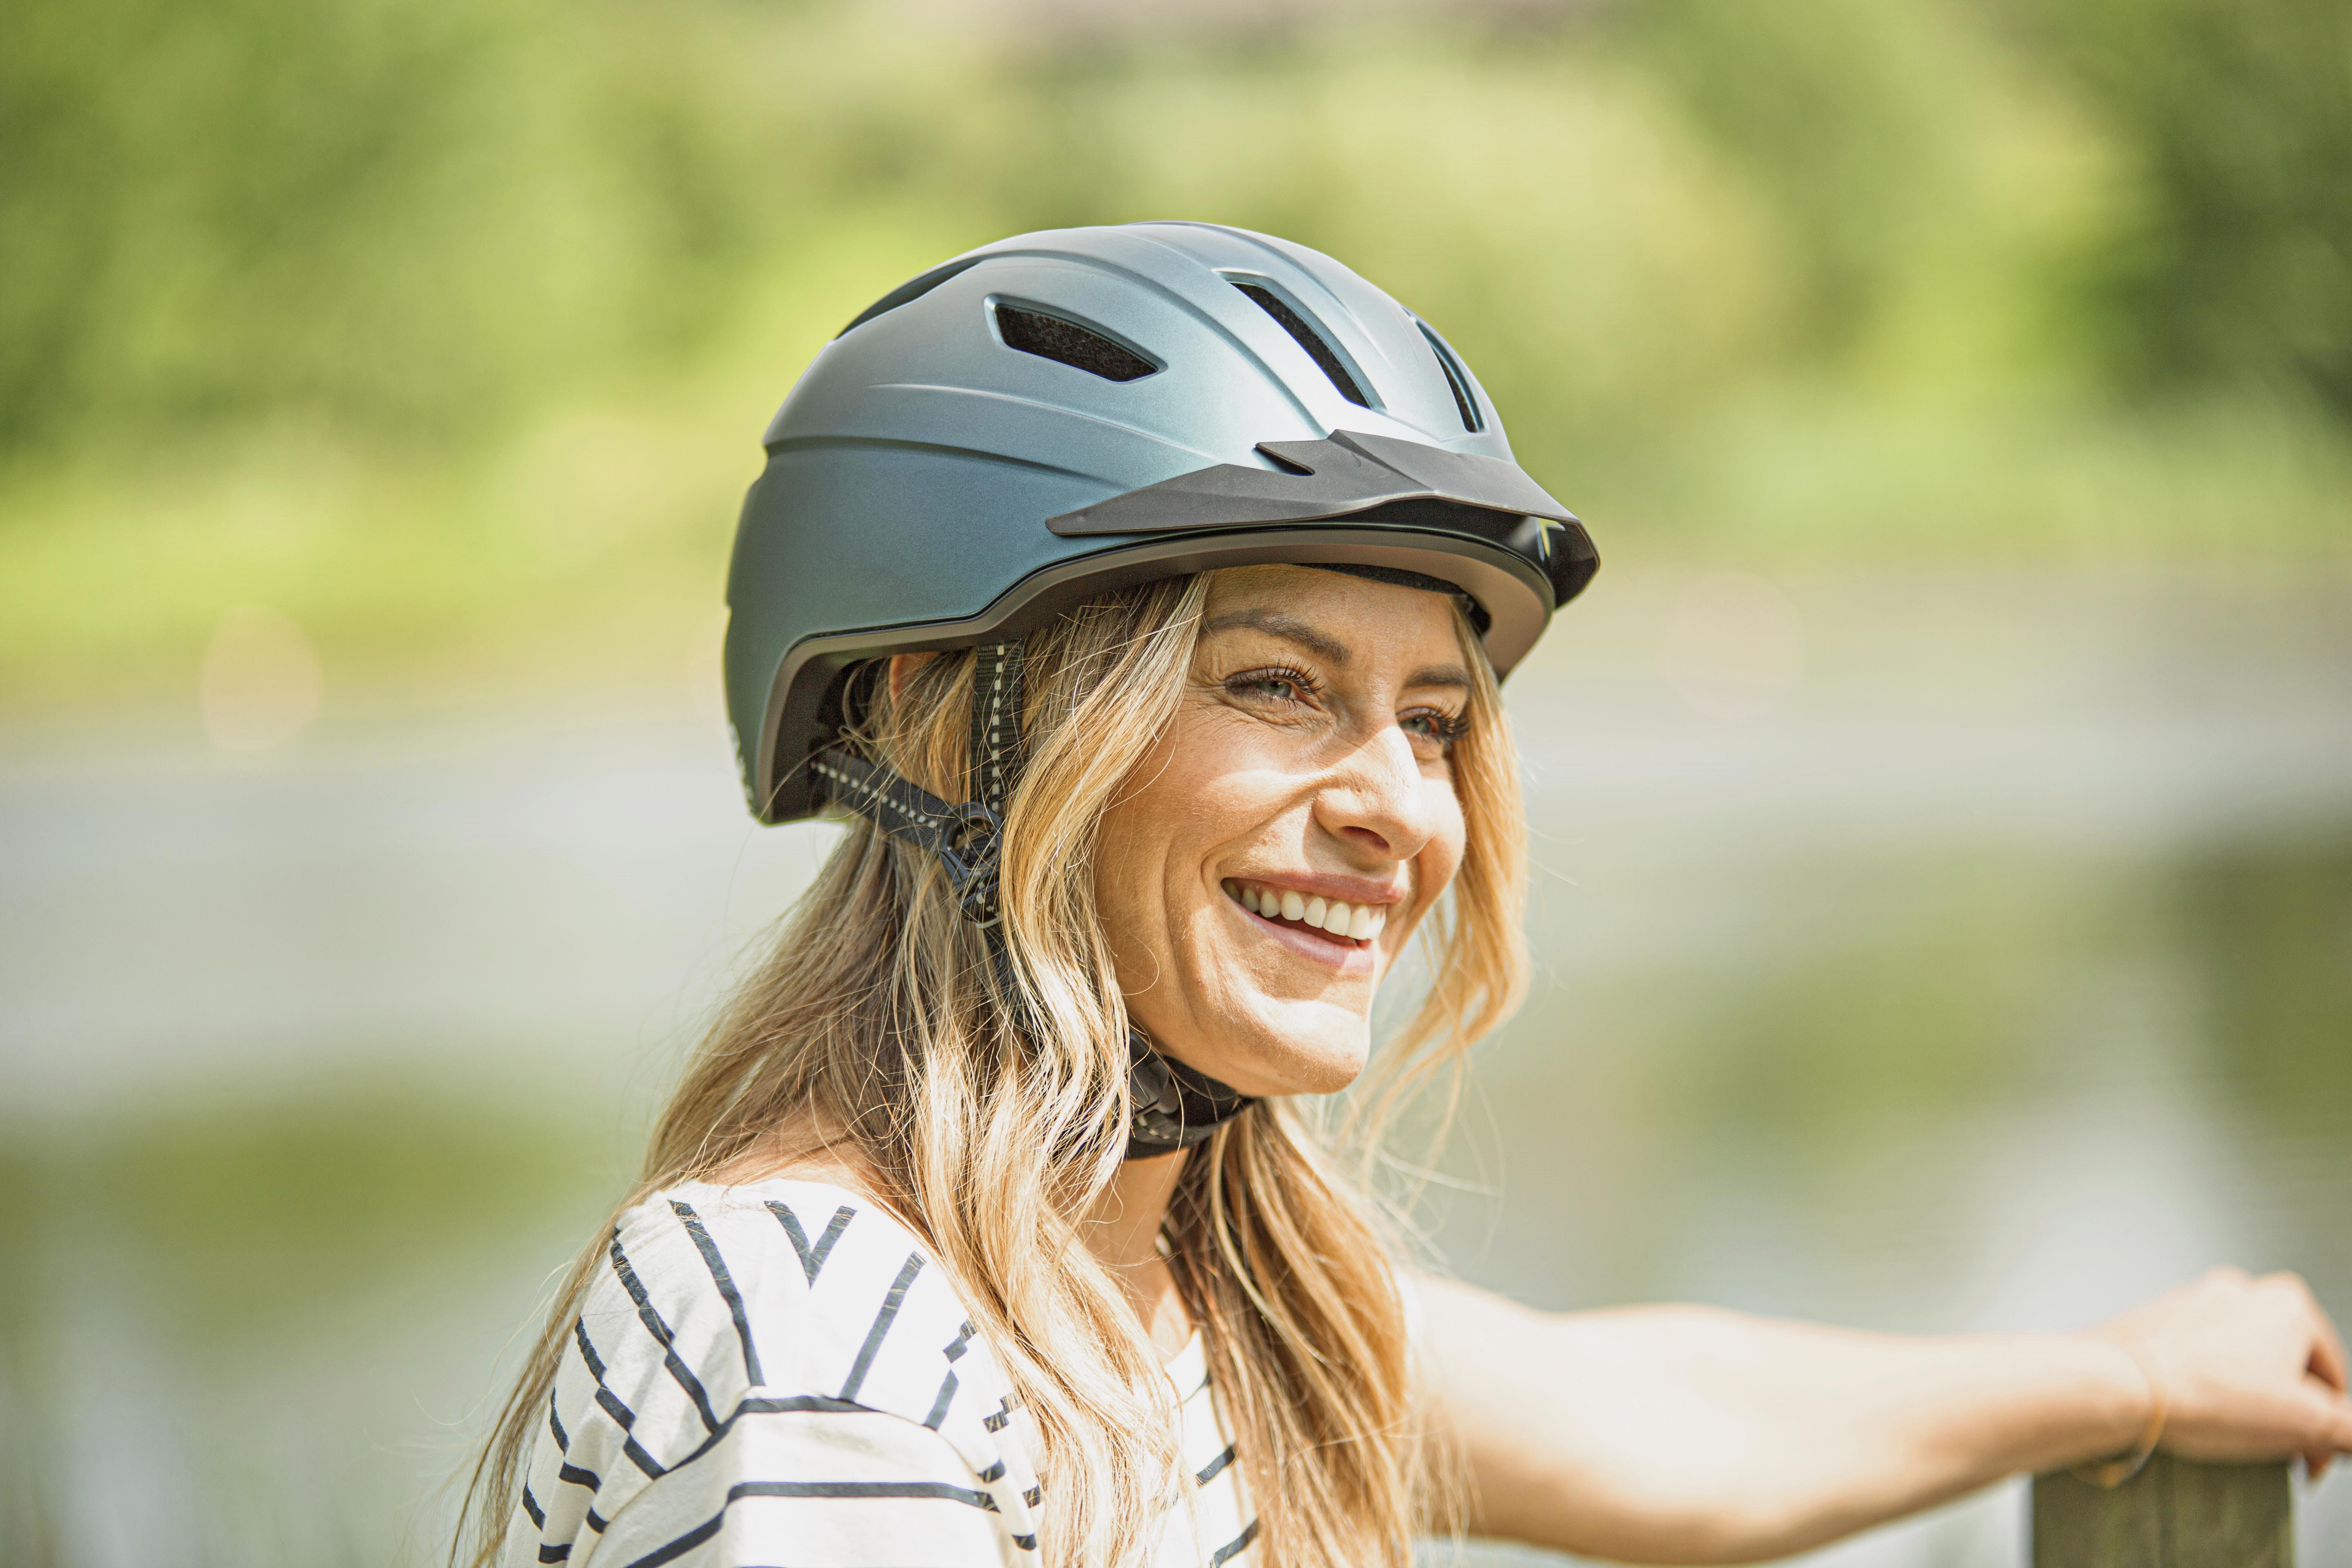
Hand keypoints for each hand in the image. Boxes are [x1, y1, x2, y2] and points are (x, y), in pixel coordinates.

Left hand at [2091, 1267, 2351, 1478]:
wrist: (2117, 1385)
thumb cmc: (2205, 1395)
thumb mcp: (2307, 1424)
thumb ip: (2349, 1429)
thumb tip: (2351, 1432)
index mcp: (2288, 1304)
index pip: (2333, 1378)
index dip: (2330, 1428)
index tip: (2312, 1458)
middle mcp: (2241, 1292)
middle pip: (2286, 1369)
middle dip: (2289, 1415)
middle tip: (2279, 1452)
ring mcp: (2195, 1302)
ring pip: (2242, 1364)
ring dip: (2248, 1402)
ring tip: (2234, 1433)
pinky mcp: (2159, 1319)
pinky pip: (2199, 1360)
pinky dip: (2207, 1388)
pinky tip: (2198, 1415)